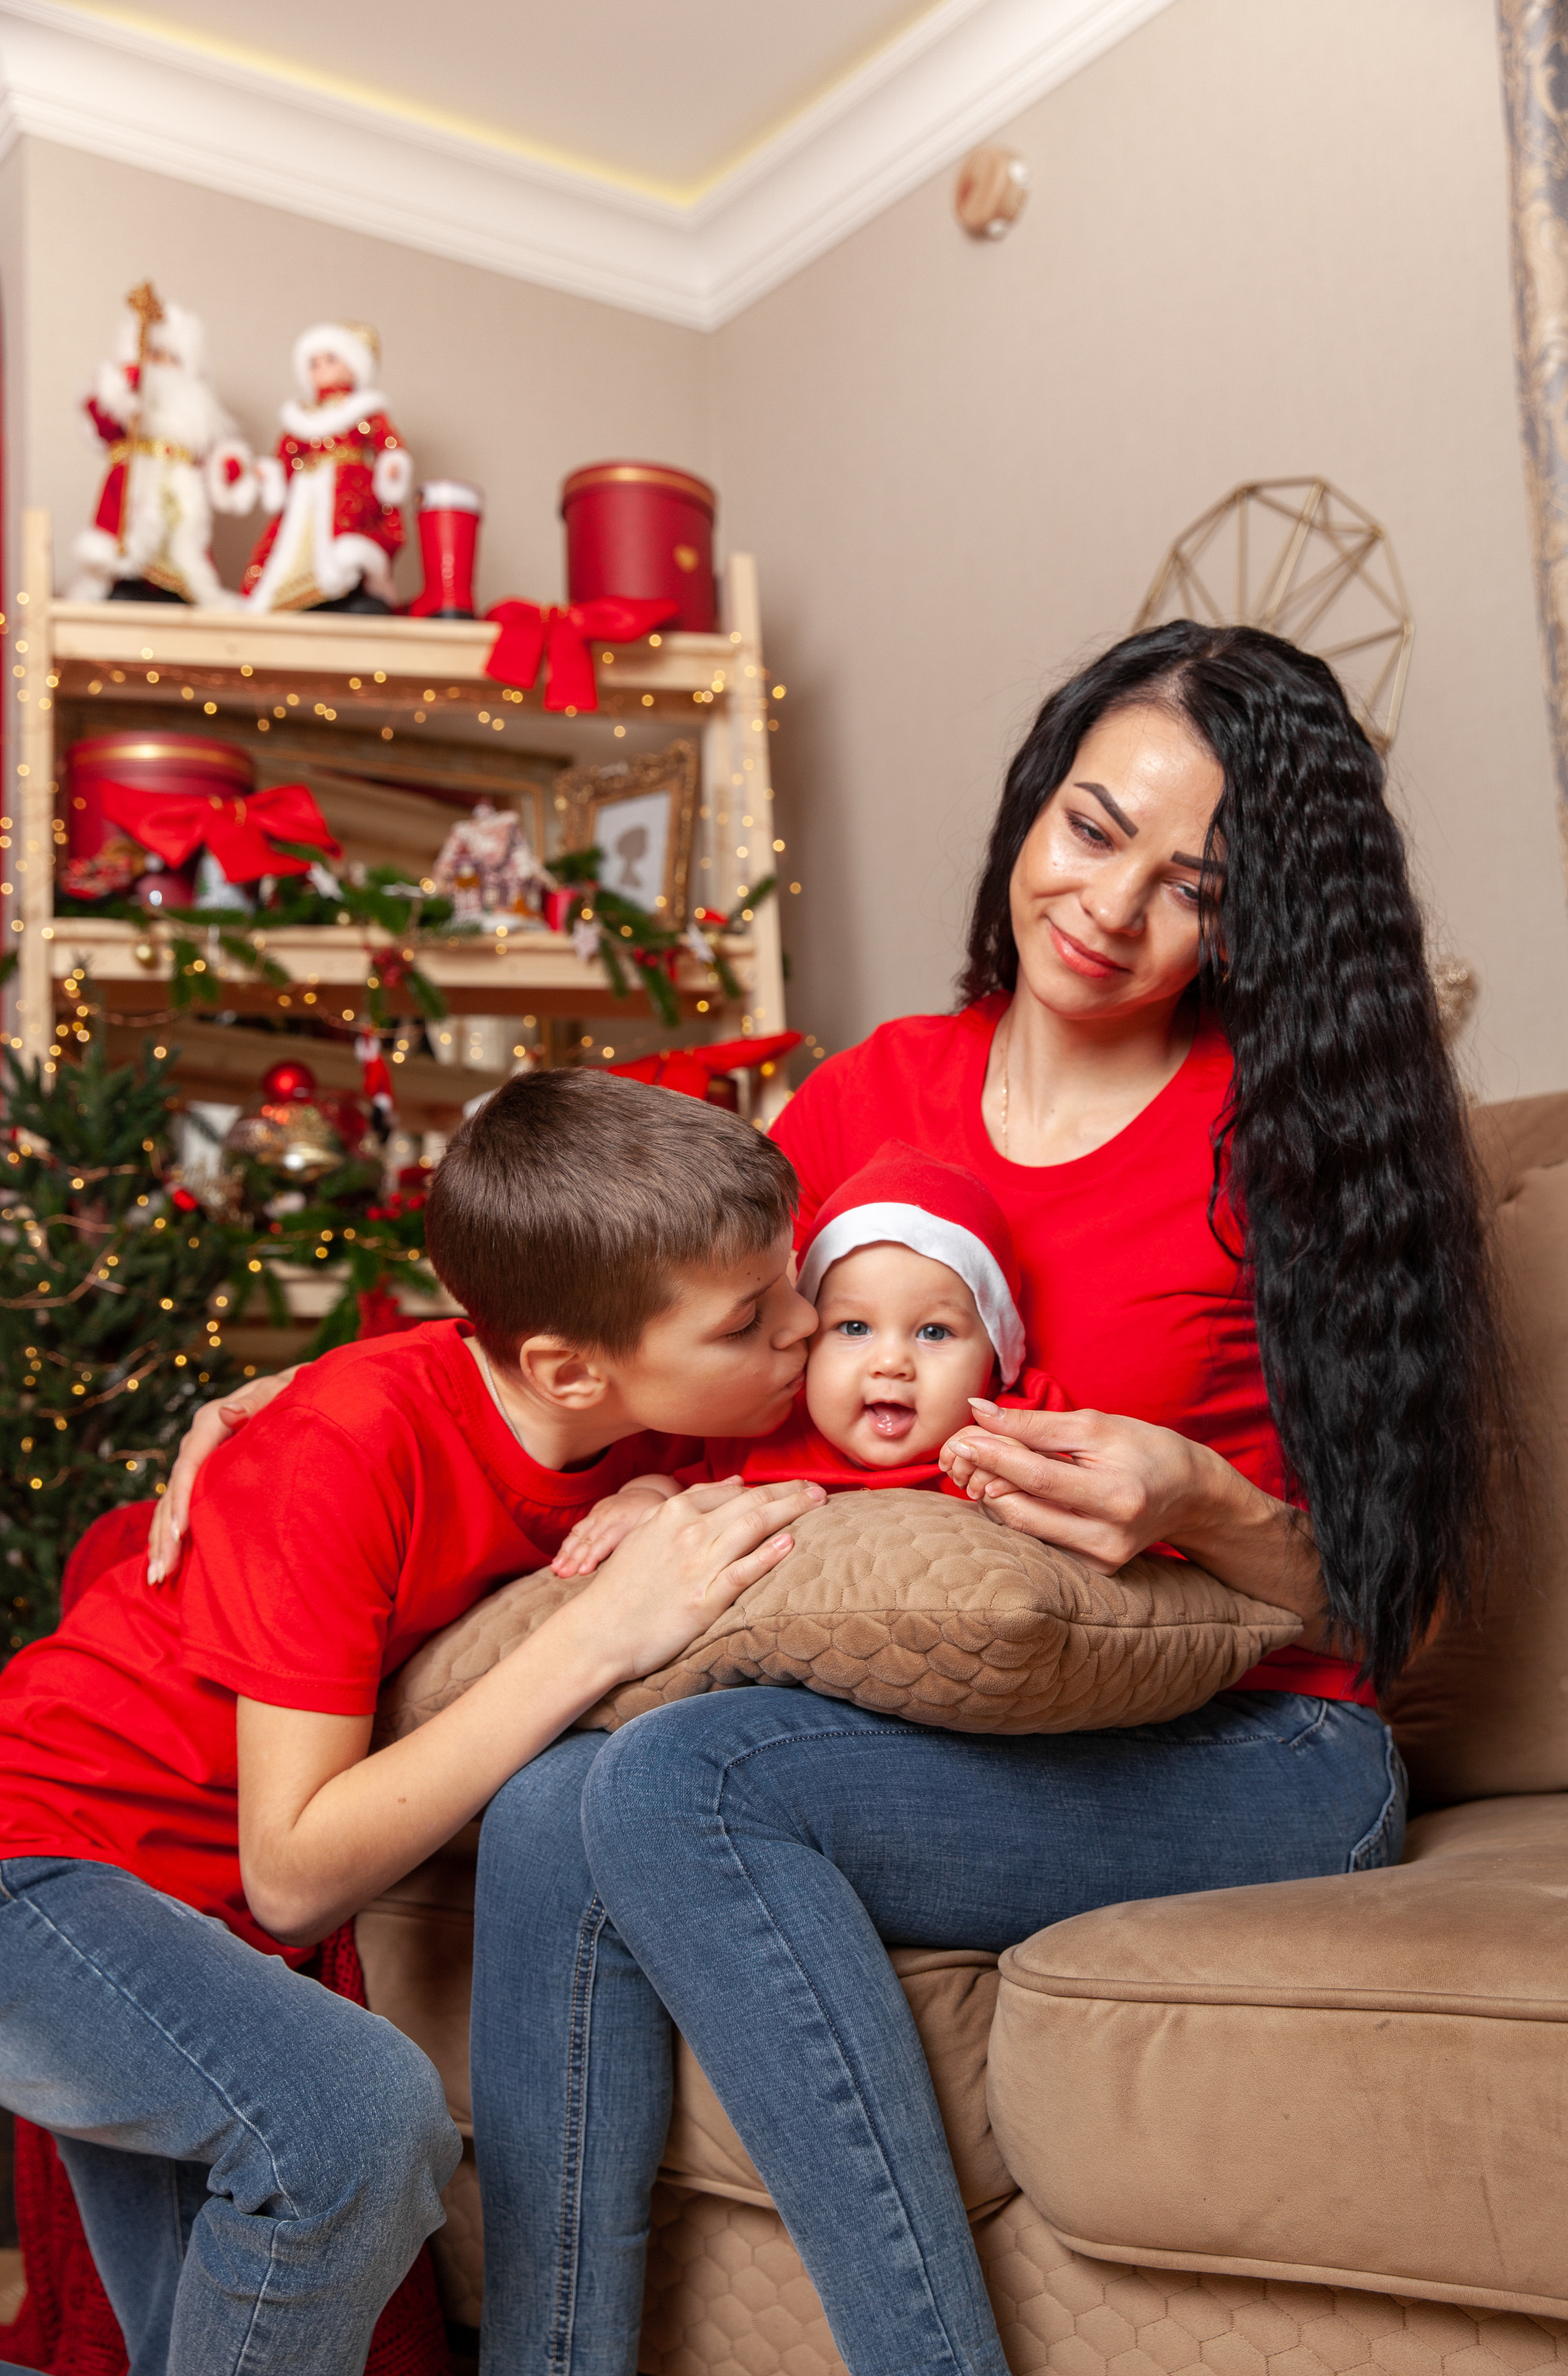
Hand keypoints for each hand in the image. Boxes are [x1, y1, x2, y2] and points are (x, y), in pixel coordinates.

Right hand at [146, 1368, 298, 1583]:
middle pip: (174, 1490)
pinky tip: (165, 1562)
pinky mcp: (204, 1476)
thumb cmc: (294, 1392)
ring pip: (171, 1504)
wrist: (299, 1391)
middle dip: (165, 1533)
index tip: (180, 1534)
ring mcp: (198, 1460)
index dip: (182, 1499)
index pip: (189, 1463)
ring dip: (162, 1540)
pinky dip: (170, 1534)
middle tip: (161, 1571)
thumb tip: (226, 1413)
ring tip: (156, 1577)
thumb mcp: (281, 1392)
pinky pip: (180, 1507)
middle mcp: (198, 1442)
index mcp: (211, 1422)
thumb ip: (258, 1402)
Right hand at [552, 1482, 680, 1577]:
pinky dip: (566, 1546)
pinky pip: (576, 1530)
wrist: (646, 1493)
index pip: (605, 1541)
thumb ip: (642, 1547)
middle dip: (573, 1558)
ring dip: (565, 1553)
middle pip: (588, 1539)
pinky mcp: (593, 1513)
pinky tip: (558, 1560)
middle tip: (562, 1575)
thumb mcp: (653, 1530)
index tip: (582, 1572)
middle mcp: (609, 1517)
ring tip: (555, 1570)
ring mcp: (599, 1514)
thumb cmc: (653, 1520)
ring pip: (578, 1534)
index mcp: (626, 1522)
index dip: (593, 1556)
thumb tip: (635, 1574)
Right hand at [553, 1477, 825, 1683]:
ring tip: (818, 1505)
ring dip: (790, 1512)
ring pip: (754, 1527)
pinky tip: (790, 1544)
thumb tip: (734, 1483)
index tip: (796, 1487)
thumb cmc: (623, 1585)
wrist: (599, 1630)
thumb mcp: (648, 1531)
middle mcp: (688, 1530)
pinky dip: (768, 1556)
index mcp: (673, 1511)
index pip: (733, 1492)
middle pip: (751, 1503)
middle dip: (790, 1493)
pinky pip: (743, 1572)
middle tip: (820, 1491)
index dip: (770, 1487)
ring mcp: (697, 1563)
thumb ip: (690, 1505)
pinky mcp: (704, 1599)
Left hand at [940, 1399, 1210, 1569]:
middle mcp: (1108, 1539)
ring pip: (1022, 1529)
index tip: (964, 1438)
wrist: (1190, 1495)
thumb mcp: (1095, 1426)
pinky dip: (1017, 1510)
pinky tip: (1014, 1489)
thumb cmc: (1144, 1450)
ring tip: (991, 1463)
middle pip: (1022, 1511)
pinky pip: (1035, 1540)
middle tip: (969, 1449)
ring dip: (995, 1494)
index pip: (1039, 1478)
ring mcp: (1099, 1562)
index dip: (995, 1457)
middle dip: (987, 1477)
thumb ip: (1035, 1424)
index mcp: (1118, 1497)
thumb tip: (978, 1411)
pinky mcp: (1092, 1572)